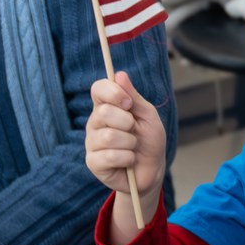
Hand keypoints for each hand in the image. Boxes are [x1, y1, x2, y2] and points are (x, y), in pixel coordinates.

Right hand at [86, 70, 165, 237]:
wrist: (152, 170)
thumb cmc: (149, 140)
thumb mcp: (147, 115)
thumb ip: (134, 97)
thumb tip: (119, 74)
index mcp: (107, 106)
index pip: (98, 88)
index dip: (113, 92)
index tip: (128, 103)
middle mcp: (95, 122)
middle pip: (104, 112)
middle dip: (128, 122)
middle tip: (134, 131)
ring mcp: (92, 143)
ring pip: (108, 136)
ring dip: (130, 142)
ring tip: (132, 147)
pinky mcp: (93, 162)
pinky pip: (109, 156)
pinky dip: (127, 158)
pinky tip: (128, 161)